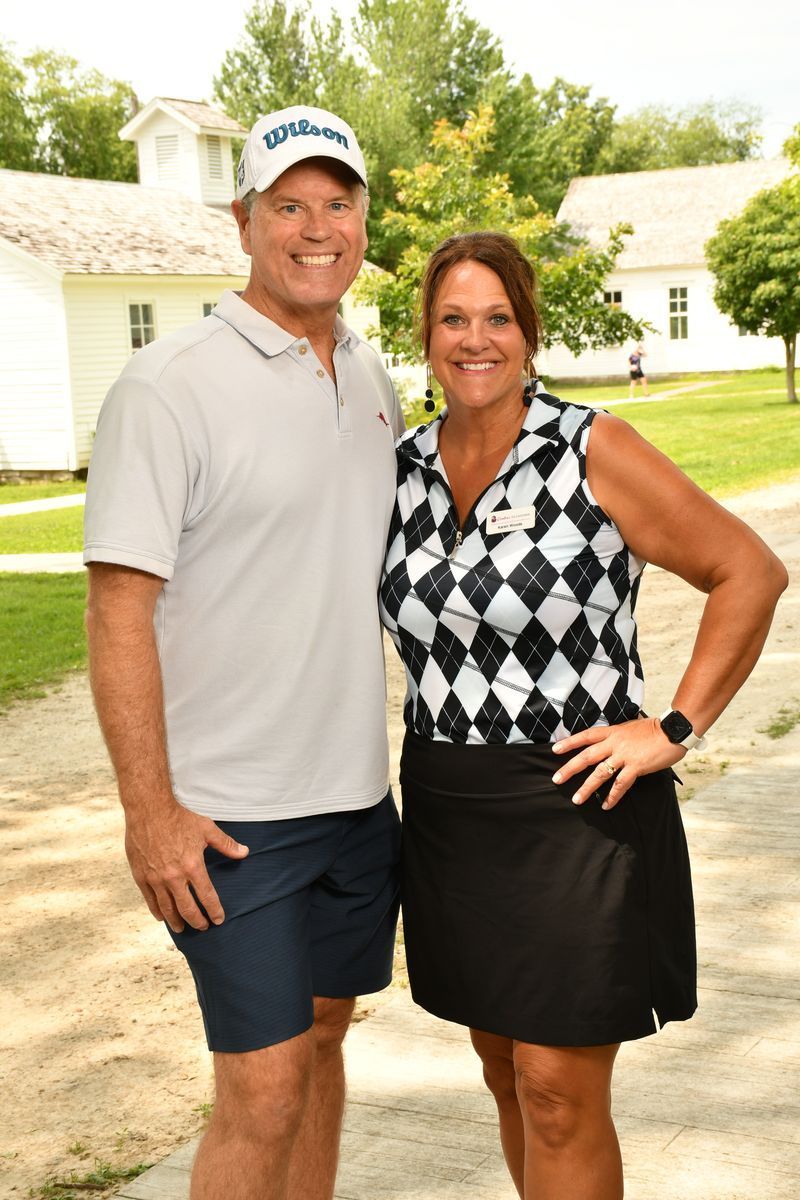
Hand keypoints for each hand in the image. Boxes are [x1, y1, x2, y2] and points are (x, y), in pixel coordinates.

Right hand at [124, 803, 248, 932]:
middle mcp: (174, 877)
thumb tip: (244, 852)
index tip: (218, 919)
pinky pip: (149, 900)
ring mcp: (156, 878)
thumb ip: (226, 844)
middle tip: (202, 927)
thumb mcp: (207, 829)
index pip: (207, 896)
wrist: (149, 810)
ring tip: (181, 929)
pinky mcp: (141, 876)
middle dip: (197, 921)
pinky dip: (156, 911)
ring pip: (167, 908)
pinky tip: (161, 917)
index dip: (214, 911)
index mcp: (193, 866)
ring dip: (176, 921)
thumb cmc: (179, 818)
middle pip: (187, 908)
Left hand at [551, 717, 684, 809]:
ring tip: (577, 799)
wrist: (673, 730)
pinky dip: (612, 796)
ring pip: (600, 773)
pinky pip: (621, 784)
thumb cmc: (654, 729)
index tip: (555, 749)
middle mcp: (615, 743)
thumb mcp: (630, 727)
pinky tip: (606, 805)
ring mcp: (624, 755)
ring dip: (587, 787)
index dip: (570, 742)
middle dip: (570, 768)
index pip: (586, 736)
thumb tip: (609, 741)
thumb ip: (618, 735)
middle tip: (557, 779)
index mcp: (612, 732)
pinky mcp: (636, 766)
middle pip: (586, 756)